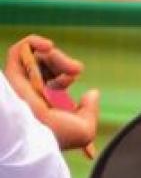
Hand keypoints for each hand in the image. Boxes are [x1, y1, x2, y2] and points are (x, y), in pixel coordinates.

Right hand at [5, 35, 98, 155]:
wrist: (35, 135)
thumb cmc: (58, 136)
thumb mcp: (84, 130)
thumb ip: (91, 112)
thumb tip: (92, 93)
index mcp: (45, 104)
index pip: (54, 81)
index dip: (67, 75)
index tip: (77, 84)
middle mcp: (32, 92)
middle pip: (47, 65)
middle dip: (66, 64)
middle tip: (76, 70)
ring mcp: (22, 83)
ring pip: (38, 57)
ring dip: (58, 56)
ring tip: (69, 68)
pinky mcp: (12, 75)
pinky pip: (19, 50)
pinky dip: (34, 41)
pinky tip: (49, 46)